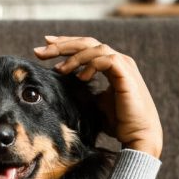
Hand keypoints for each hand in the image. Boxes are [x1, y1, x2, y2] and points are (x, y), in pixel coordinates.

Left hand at [34, 36, 162, 158]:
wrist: (138, 135)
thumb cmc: (119, 122)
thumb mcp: (94, 103)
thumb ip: (83, 90)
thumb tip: (61, 86)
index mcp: (111, 65)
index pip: (86, 47)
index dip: (65, 45)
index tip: (45, 46)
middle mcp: (118, 61)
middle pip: (87, 42)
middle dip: (62, 45)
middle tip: (40, 50)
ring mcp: (124, 65)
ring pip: (95, 48)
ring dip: (74, 56)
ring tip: (59, 69)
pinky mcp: (126, 74)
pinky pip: (106, 59)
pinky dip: (91, 65)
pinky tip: (80, 77)